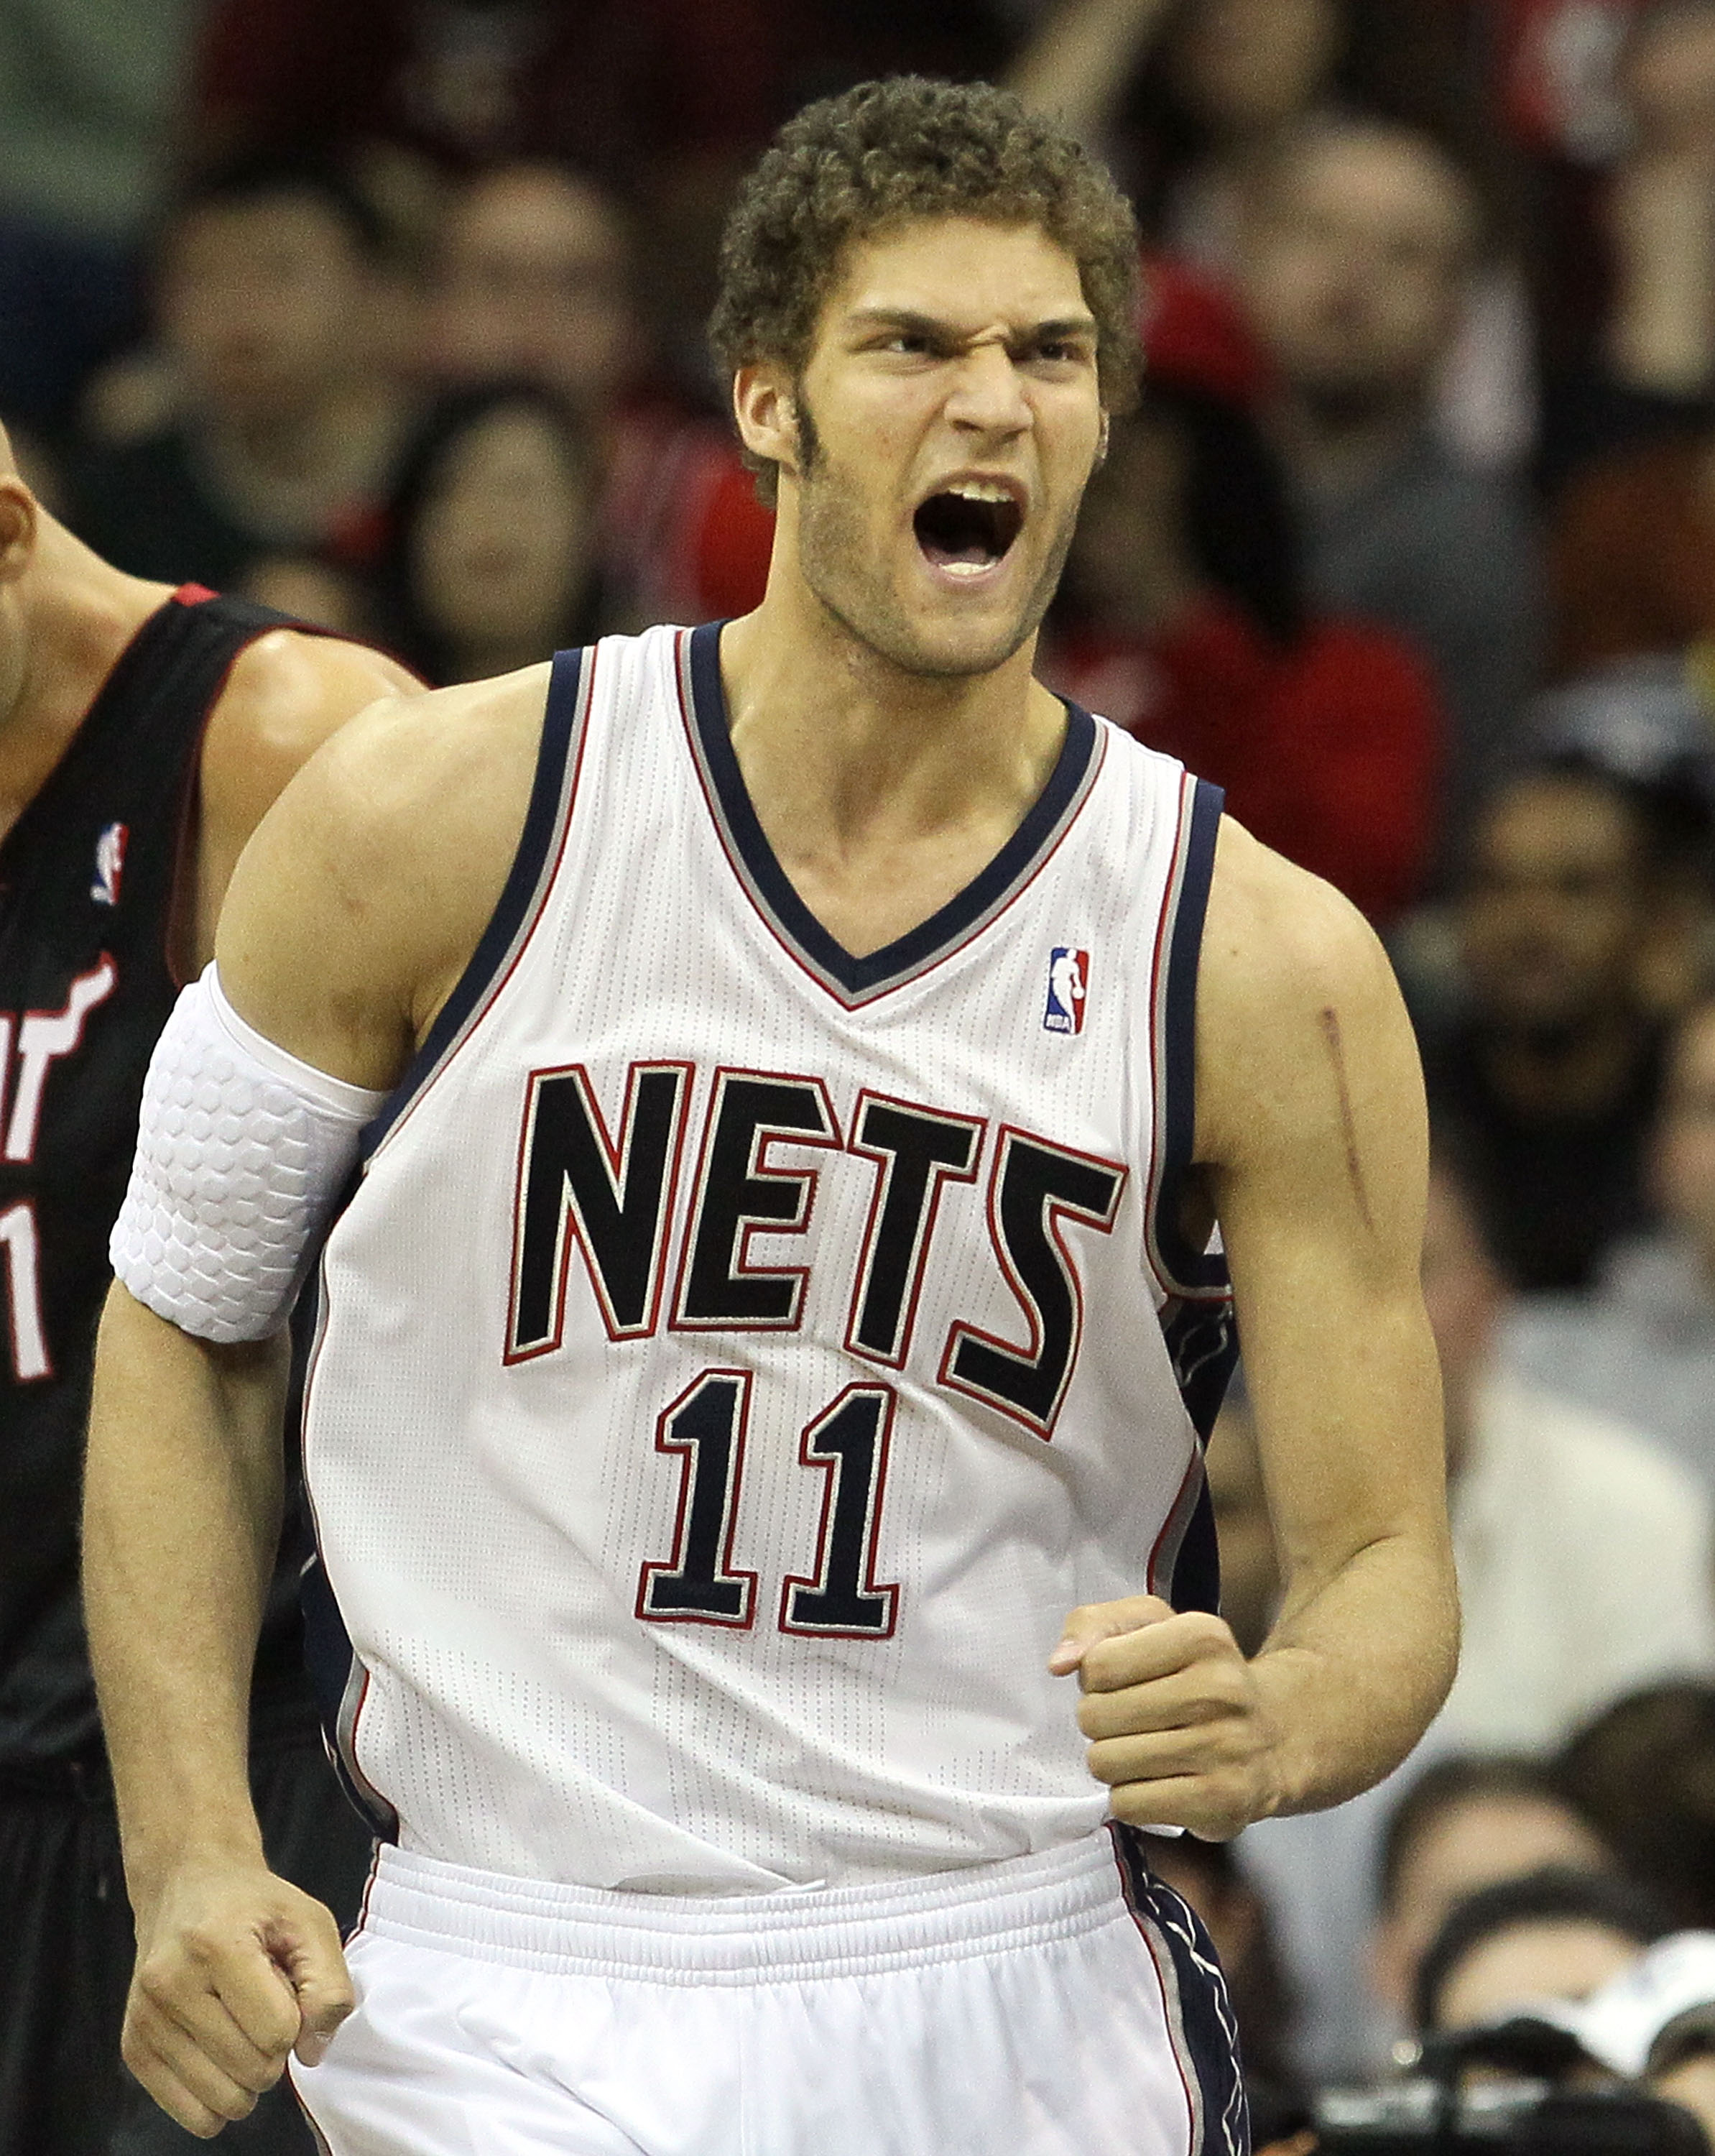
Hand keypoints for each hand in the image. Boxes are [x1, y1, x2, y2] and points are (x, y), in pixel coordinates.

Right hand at [124, 1857, 354, 2136]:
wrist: (187, 1887)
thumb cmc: (253, 1906)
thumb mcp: (310, 1922)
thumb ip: (330, 1986)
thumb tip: (312, 2051)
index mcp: (217, 1945)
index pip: (277, 2031)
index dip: (298, 2019)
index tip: (287, 1989)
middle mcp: (170, 1983)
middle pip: (253, 2070)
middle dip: (275, 2048)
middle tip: (262, 2003)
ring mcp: (146, 2019)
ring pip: (223, 2100)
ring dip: (248, 2075)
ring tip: (239, 2022)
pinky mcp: (133, 2047)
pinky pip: (193, 2114)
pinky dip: (219, 2096)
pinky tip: (219, 2052)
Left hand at [1050, 1594, 1281, 1839]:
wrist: (1276, 1736)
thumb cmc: (1198, 1677)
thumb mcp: (1152, 1627)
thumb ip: (1093, 1625)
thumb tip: (1060, 1663)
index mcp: (1201, 1635)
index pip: (1097, 1665)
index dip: (1095, 1678)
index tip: (1123, 1681)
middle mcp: (1220, 1689)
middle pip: (1095, 1717)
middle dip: (1100, 1722)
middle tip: (1133, 1722)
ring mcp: (1224, 1748)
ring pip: (1106, 1763)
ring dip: (1113, 1761)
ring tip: (1144, 1751)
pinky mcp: (1222, 1801)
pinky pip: (1129, 1804)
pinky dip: (1130, 1796)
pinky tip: (1157, 1782)